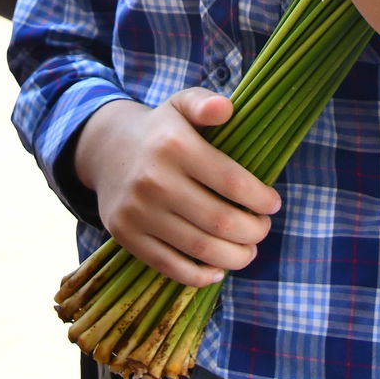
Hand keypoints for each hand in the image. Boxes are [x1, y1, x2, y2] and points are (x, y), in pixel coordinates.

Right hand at [73, 91, 280, 288]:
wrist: (106, 150)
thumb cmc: (160, 130)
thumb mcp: (181, 104)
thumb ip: (205, 103)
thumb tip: (225, 108)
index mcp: (175, 145)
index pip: (232, 181)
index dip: (261, 199)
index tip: (273, 204)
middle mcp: (154, 179)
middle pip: (220, 221)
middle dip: (253, 231)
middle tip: (262, 229)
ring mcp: (138, 210)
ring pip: (199, 248)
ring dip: (234, 257)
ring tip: (248, 251)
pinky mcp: (125, 234)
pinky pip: (169, 265)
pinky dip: (199, 275)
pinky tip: (217, 270)